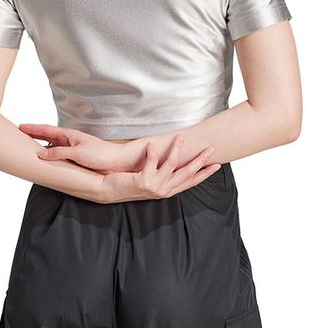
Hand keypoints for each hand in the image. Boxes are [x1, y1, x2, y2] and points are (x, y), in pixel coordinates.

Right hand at [18, 123, 140, 173]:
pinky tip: (48, 157)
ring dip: (41, 143)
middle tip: (21, 133)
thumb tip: (41, 154)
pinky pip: (59, 153)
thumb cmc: (102, 154)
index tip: (21, 126)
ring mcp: (74, 148)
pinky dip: (50, 153)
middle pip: (48, 135)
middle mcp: (70, 140)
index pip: (47, 130)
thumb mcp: (78, 152)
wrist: (119, 161)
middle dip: (34, 134)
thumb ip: (59, 152)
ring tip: (29, 145)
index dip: (33, 129)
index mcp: (70, 136)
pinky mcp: (78, 157)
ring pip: (53, 144)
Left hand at [94, 133, 220, 203]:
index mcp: (168, 191)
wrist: (111, 191)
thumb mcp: (152, 180)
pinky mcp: (143, 181)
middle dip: (200, 160)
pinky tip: (152, 143)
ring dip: (177, 148)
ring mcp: (154, 187)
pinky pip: (152, 162)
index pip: (191, 182)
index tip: (217, 165)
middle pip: (187, 173)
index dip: (205, 174)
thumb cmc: (131, 183)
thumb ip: (164, 174)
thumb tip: (177, 160)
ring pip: (171, 165)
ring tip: (181, 136)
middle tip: (210, 148)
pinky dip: (153, 152)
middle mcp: (164, 191)